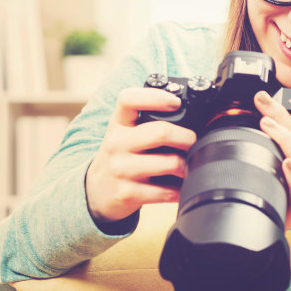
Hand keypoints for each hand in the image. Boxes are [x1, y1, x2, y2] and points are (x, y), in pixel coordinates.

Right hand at [86, 87, 196, 222]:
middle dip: (187, 137)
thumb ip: (148, 122)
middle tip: (193, 142)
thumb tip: (192, 119)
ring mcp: (121, 170)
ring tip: (188, 165)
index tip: (176, 103)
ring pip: (170, 163)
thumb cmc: (121, 157)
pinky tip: (179, 187)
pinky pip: (167, 191)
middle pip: (161, 132)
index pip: (128, 99)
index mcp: (118, 124)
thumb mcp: (124, 134)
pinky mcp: (127, 193)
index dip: (156, 97)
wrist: (96, 191)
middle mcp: (116, 143)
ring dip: (187, 165)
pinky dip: (180, 189)